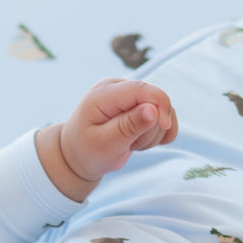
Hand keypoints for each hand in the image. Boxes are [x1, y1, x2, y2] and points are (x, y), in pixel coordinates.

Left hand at [37, 78, 177, 200]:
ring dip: (151, 134)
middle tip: (127, 146)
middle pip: (155, 100)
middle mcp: (118, 87)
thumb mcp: (104, 145)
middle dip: (150, 128)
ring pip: (161, 110)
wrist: (77, 155)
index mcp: (104, 93)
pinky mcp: (138, 103)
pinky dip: (158, 132)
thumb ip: (128, 127)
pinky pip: (162, 114)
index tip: (165, 127)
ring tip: (128, 145)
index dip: (160, 104)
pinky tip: (142, 142)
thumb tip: (153, 110)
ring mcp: (129, 94)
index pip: (142, 89)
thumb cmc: (87, 152)